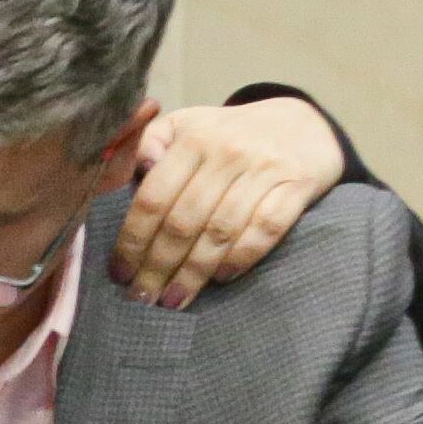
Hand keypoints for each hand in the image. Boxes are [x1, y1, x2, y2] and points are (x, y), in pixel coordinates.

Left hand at [115, 97, 344, 307]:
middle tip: (142, 297)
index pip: (154, 197)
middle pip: (184, 221)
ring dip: (194, 272)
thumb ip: (150, 142)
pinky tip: (221, 278)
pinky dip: (242, 256)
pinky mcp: (298, 185)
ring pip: (221, 230)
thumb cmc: (230, 134)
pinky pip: (267, 228)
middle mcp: (227, 152)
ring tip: (174, 300)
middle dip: (158, 266)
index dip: (133, 239)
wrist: (303, 123)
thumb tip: (134, 172)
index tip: (119, 272)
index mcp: (193, 138)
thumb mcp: (185, 125)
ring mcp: (265, 169)